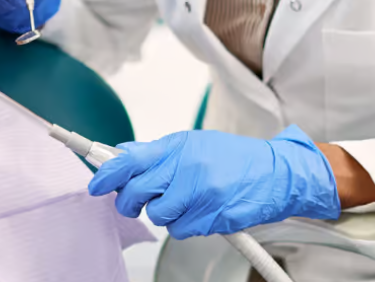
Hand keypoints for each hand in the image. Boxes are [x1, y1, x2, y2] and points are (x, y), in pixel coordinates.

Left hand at [88, 126, 340, 239]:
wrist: (278, 174)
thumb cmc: (235, 159)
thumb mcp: (194, 144)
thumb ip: (157, 151)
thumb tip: (121, 153)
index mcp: (178, 146)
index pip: (130, 159)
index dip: (107, 173)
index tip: (96, 184)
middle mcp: (187, 168)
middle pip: (136, 193)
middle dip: (131, 202)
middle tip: (139, 201)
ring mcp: (200, 194)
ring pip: (158, 216)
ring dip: (165, 214)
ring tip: (183, 202)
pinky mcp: (213, 218)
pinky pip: (180, 230)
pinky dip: (185, 225)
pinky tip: (200, 212)